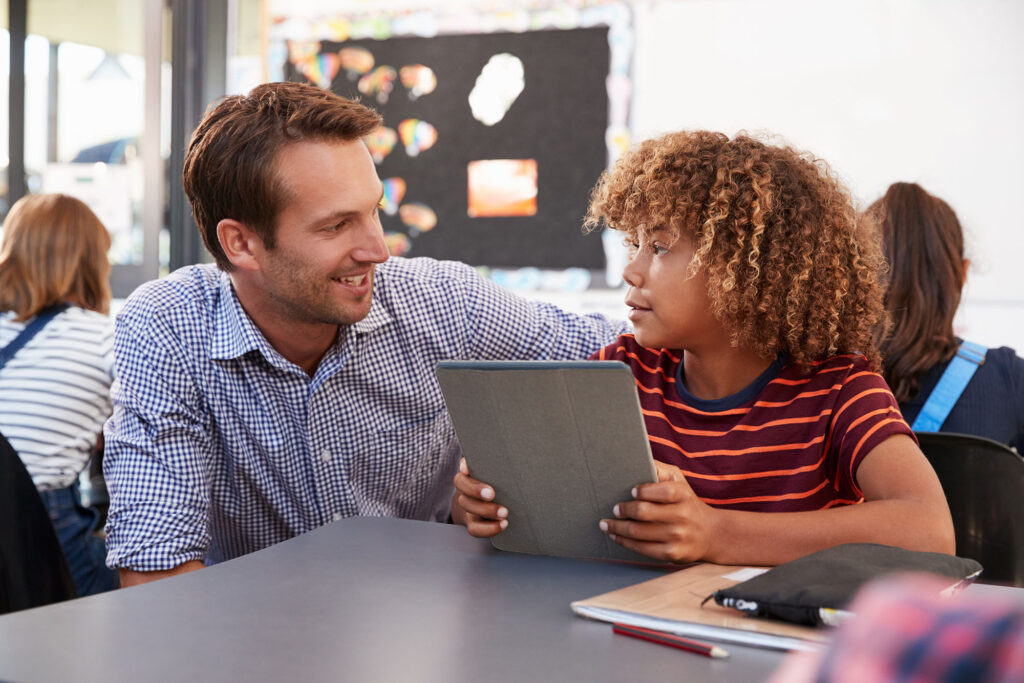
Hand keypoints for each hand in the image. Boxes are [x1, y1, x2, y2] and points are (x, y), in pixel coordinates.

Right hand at [451, 458, 507, 537]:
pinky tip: (503, 524)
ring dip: (486, 510)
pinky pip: (475, 528)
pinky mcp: (473, 522)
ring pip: (469, 508)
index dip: (465, 467)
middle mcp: (466, 489)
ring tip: (504, 512)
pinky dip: (489, 528)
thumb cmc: (502, 482)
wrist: (492, 504)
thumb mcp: (502, 471)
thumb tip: (521, 450)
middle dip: (476, 490)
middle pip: (463, 487)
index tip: (469, 468)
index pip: (464, 467)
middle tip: (492, 493)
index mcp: (471, 473)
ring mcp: (469, 506)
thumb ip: (504, 462)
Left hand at [599, 461, 718, 562]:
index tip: (631, 490)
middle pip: (645, 513)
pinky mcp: (672, 554)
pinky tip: (616, 536)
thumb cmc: (686, 502)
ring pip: (639, 533)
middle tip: (614, 508)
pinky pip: (642, 549)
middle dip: (624, 510)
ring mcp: (678, 536)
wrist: (711, 534)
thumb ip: (660, 470)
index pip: (664, 491)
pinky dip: (625, 542)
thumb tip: (636, 458)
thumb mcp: (679, 481)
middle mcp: (682, 516)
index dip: (645, 491)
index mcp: (683, 495)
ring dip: (617, 528)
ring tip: (605, 524)